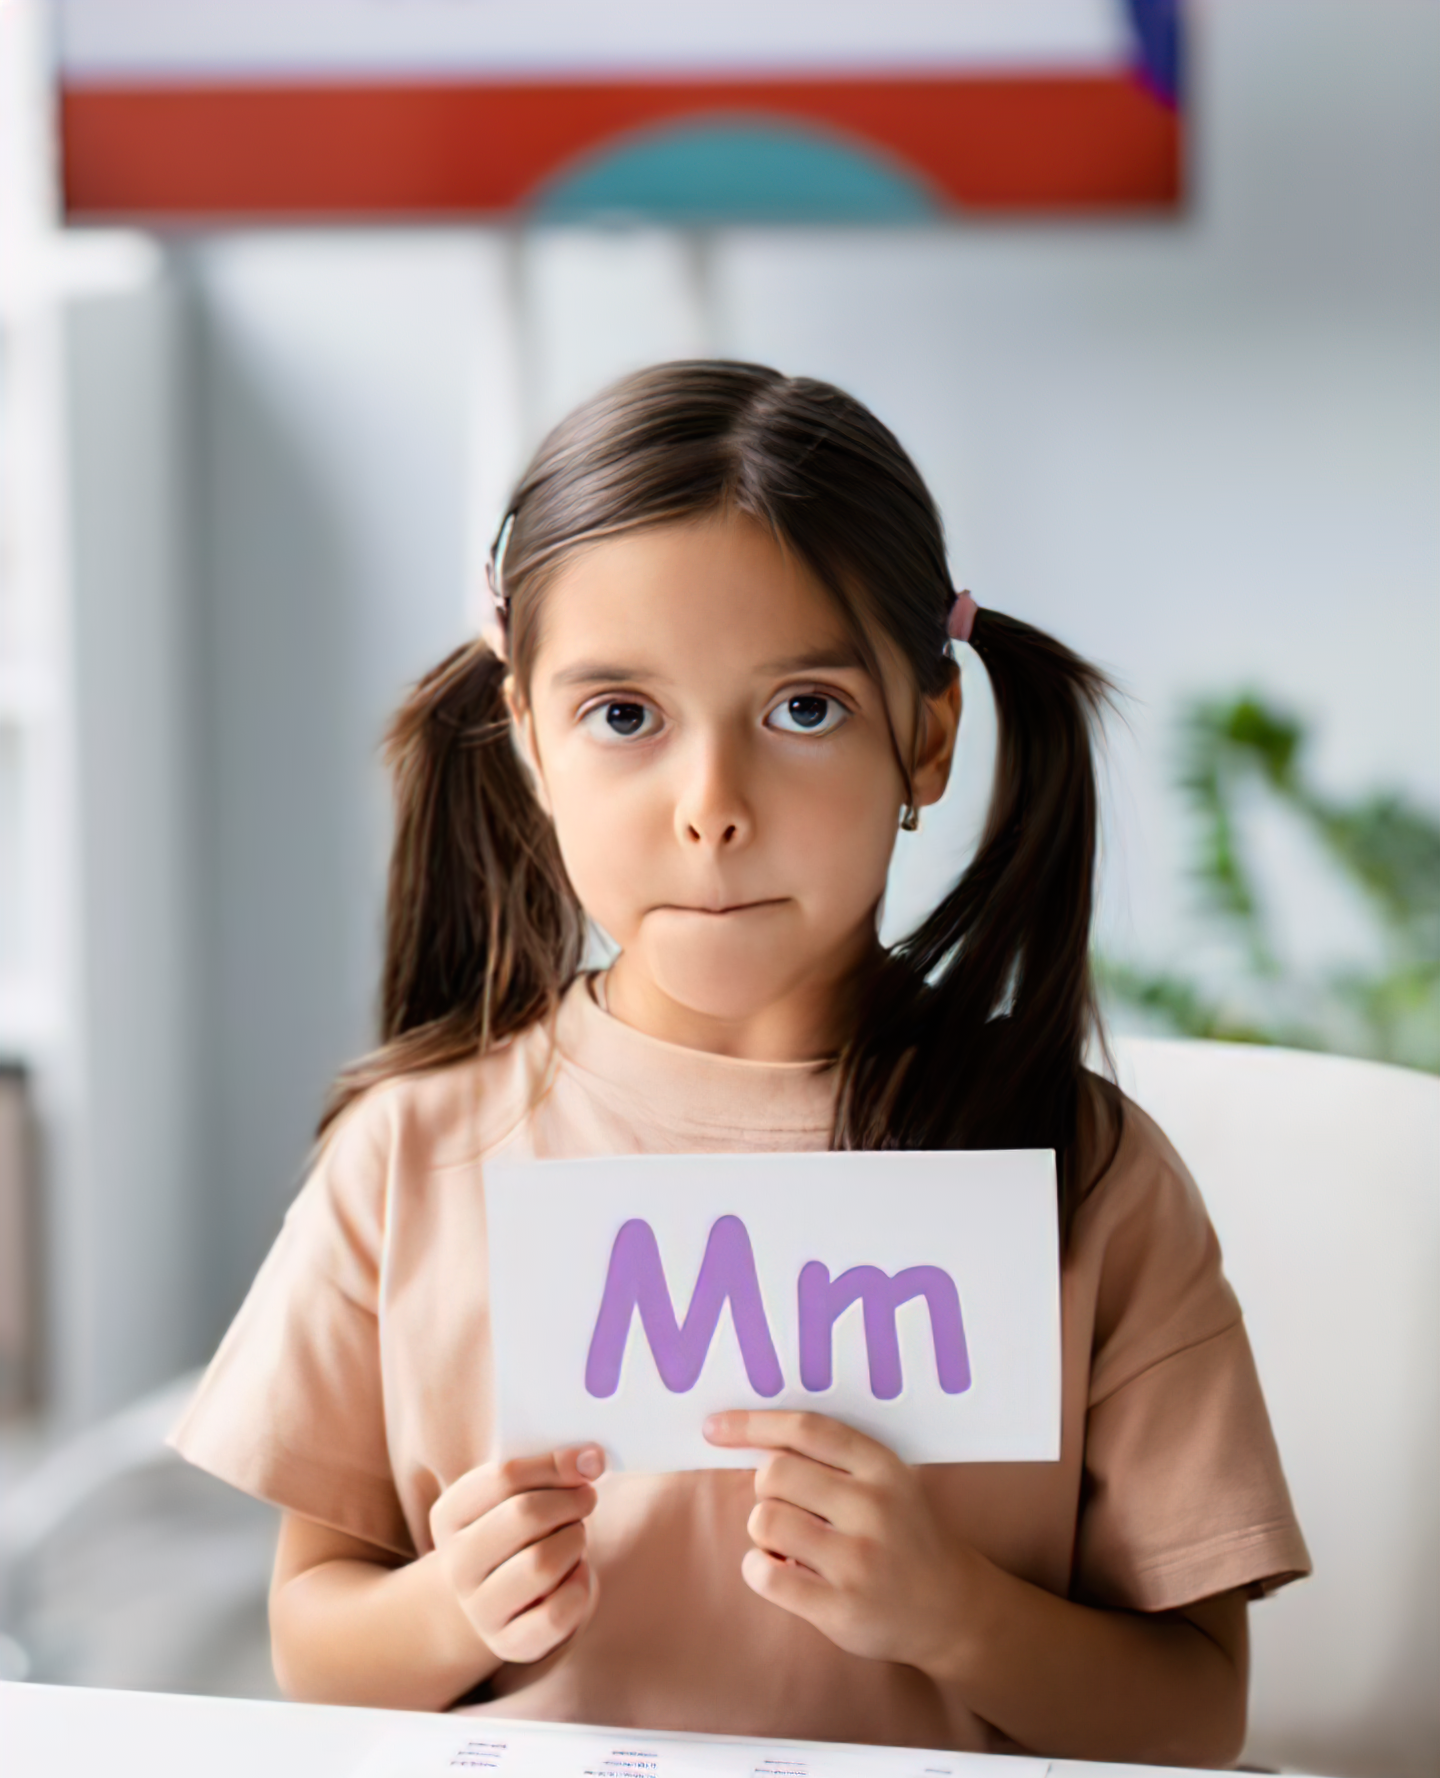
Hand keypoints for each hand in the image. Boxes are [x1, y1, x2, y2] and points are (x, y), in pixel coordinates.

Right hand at [428, 1445, 604, 1664]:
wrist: (490, 1598)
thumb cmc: (513, 1532)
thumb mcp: (516, 1494)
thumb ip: (550, 1469)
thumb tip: (593, 1459)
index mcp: (449, 1515)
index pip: (504, 1476)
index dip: (556, 1464)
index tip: (591, 1460)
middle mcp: (457, 1565)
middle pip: (524, 1516)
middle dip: (569, 1501)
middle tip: (587, 1498)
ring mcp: (480, 1609)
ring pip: (541, 1564)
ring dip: (574, 1541)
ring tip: (575, 1537)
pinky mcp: (510, 1644)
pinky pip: (558, 1611)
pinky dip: (580, 1585)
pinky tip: (575, 1573)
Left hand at [704, 1410, 981, 1674]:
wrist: (951, 1609)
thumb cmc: (903, 1535)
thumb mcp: (885, 1482)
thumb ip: (832, 1460)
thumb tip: (750, 1439)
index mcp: (882, 1467)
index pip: (805, 1429)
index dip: (751, 1424)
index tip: (713, 1428)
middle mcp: (874, 1508)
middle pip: (775, 1473)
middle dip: (766, 1489)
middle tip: (788, 1508)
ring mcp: (859, 1561)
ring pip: (765, 1522)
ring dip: (763, 1532)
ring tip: (790, 1545)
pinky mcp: (841, 1609)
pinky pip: (765, 1575)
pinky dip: (758, 1570)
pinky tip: (779, 1571)